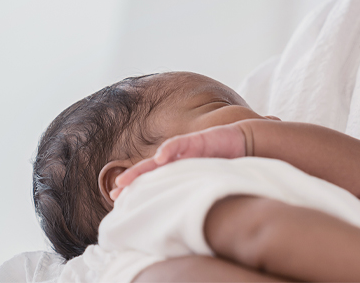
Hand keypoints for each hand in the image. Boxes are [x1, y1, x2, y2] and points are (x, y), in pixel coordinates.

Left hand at [110, 123, 249, 199]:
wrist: (244, 144)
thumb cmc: (226, 167)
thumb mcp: (207, 184)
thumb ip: (194, 196)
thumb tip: (185, 220)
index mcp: (179, 171)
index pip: (154, 182)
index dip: (138, 191)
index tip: (119, 204)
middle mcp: (178, 161)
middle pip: (149, 171)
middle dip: (131, 181)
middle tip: (115, 194)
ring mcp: (185, 150)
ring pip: (157, 160)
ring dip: (141, 169)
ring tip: (125, 180)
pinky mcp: (196, 139)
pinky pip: (180, 144)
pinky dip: (169, 150)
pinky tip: (160, 158)